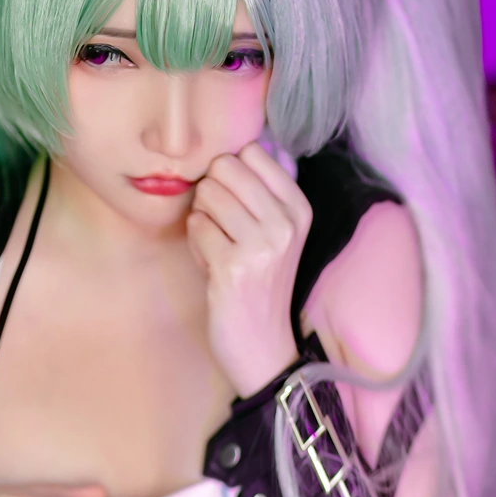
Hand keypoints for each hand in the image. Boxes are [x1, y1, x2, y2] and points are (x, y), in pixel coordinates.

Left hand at [186, 142, 311, 397]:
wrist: (264, 346)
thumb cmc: (261, 284)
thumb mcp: (276, 235)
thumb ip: (259, 194)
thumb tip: (228, 150)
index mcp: (299, 208)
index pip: (252, 152)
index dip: (231, 173)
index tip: (237, 205)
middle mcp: (286, 222)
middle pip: (225, 166)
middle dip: (211, 192)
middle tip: (221, 226)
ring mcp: (261, 245)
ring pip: (207, 194)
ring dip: (202, 218)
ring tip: (217, 246)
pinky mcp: (233, 267)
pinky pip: (196, 226)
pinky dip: (196, 242)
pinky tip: (212, 265)